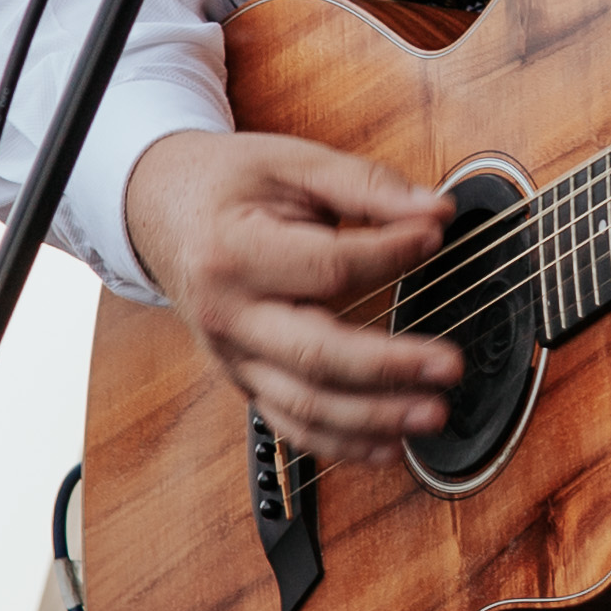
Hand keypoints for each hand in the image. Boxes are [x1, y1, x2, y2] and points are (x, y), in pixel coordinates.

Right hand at [121, 128, 460, 453]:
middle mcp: (228, 317)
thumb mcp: (292, 163)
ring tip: (431, 413)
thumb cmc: (228, 185)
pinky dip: (341, 444)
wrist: (161, 211)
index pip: (327, 268)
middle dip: (390, 367)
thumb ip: (366, 186)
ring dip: (373, 418)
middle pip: (315, 355)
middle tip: (449, 366)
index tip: (433, 238)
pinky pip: (290, 425)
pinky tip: (388, 447)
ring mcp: (233, 357)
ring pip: (304, 406)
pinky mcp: (243, 379)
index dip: (390, 256)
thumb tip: (435, 211)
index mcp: (233, 254)